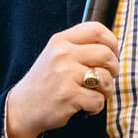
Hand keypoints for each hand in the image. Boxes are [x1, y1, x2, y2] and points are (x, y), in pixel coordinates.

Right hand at [5, 22, 118, 137]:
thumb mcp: (56, 55)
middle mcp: (62, 54)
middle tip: (106, 78)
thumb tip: (112, 48)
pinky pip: (98, 100)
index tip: (112, 54)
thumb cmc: (46, 82)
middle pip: (106, 54)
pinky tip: (85, 107)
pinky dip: (96, 107)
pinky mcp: (68, 96)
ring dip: (106, 90)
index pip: (96, 29)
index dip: (111, 42)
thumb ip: (79, 47)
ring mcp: (65, 75)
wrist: (23, 108)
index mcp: (60, 41)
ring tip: (94, 94)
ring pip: (106, 78)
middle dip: (113, 69)